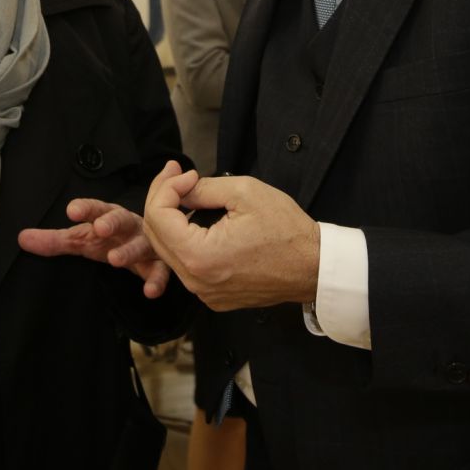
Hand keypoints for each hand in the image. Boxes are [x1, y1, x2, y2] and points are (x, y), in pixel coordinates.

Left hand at [18, 197, 171, 297]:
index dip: (85, 208)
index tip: (71, 210)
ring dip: (129, 251)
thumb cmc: (110, 239)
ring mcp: (146, 243)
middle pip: (120, 220)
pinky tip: (150, 291)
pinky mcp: (158, 263)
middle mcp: (128, 226)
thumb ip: (54, 241)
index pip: (95, 209)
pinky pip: (160, 271)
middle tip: (99, 227)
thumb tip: (21, 238)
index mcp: (108, 216)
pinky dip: (157, 280)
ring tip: (115, 261)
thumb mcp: (82, 239)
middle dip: (111, 222)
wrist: (148, 243)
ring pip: (140, 245)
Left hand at [142, 162, 319, 310]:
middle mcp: (196, 281)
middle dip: (163, 198)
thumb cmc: (286, 231)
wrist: (313, 268)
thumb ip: (203, 189)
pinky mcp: (213, 296)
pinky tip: (198, 220)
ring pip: (168, 250)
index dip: (166, 186)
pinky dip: (185, 239)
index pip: (157, 216)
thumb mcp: (245, 193)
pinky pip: (186, 265)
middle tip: (179, 175)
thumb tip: (181, 189)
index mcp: (200, 257)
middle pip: (155, 234)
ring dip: (172, 218)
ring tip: (187, 192)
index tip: (189, 173)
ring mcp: (204, 293)